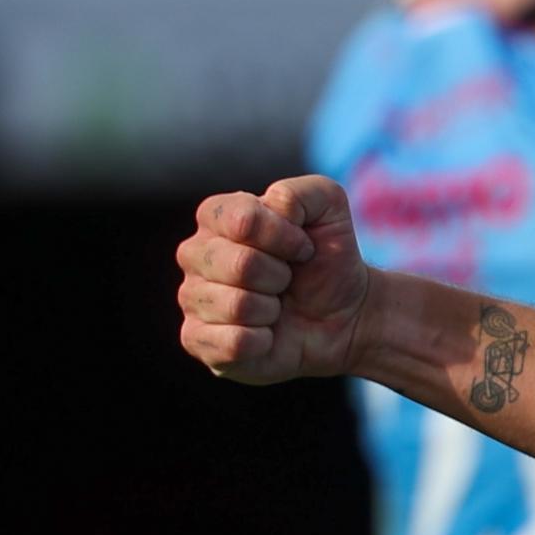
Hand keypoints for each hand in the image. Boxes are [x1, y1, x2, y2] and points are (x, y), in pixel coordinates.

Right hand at [176, 175, 371, 383]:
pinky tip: (266, 334)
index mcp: (217, 217)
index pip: (243, 219)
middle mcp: (195, 255)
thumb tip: (272, 204)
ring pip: (237, 306)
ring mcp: (192, 299)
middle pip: (240, 264)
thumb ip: (305, 192)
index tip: (302, 246)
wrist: (342, 315)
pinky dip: (263, 340)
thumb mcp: (330, 209)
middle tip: (288, 278)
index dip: (283, 235)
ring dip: (272, 308)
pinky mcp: (197, 341)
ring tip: (276, 305)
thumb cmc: (326, 258)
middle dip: (280, 274)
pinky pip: (231, 343)